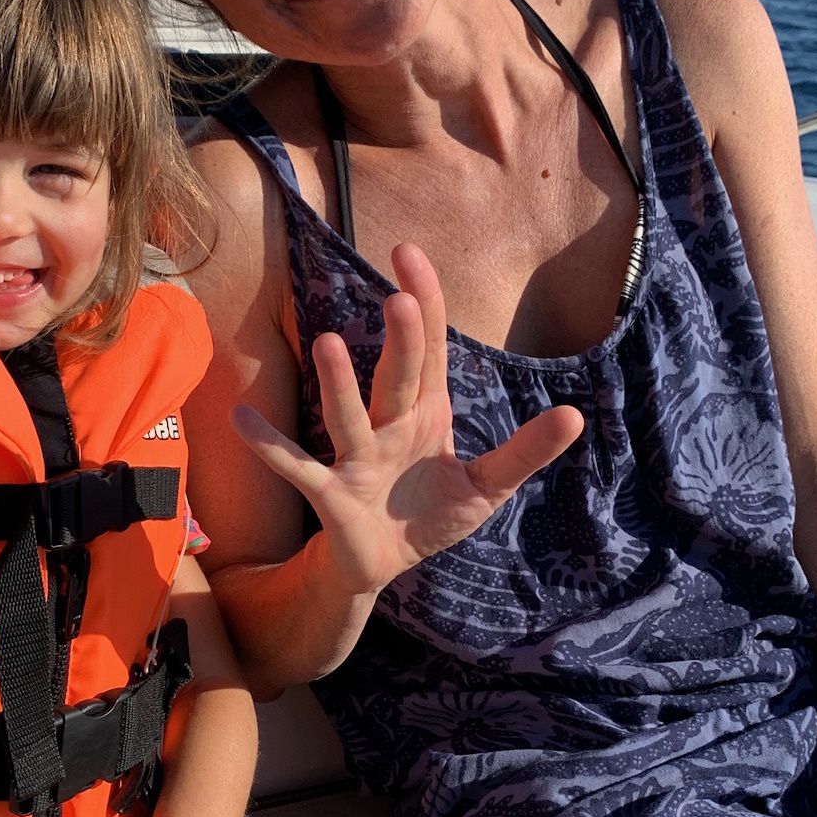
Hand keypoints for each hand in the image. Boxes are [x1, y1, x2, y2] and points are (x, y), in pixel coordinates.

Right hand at [231, 243, 582, 599]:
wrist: (384, 564)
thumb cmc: (429, 514)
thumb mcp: (487, 487)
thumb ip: (525, 452)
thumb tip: (575, 415)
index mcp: (426, 414)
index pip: (431, 351)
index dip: (427, 304)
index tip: (410, 253)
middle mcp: (390, 425)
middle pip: (399, 376)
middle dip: (401, 339)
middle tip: (400, 296)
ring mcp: (358, 458)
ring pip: (348, 416)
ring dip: (338, 384)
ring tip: (328, 343)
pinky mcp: (333, 494)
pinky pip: (298, 468)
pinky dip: (271, 445)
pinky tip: (242, 418)